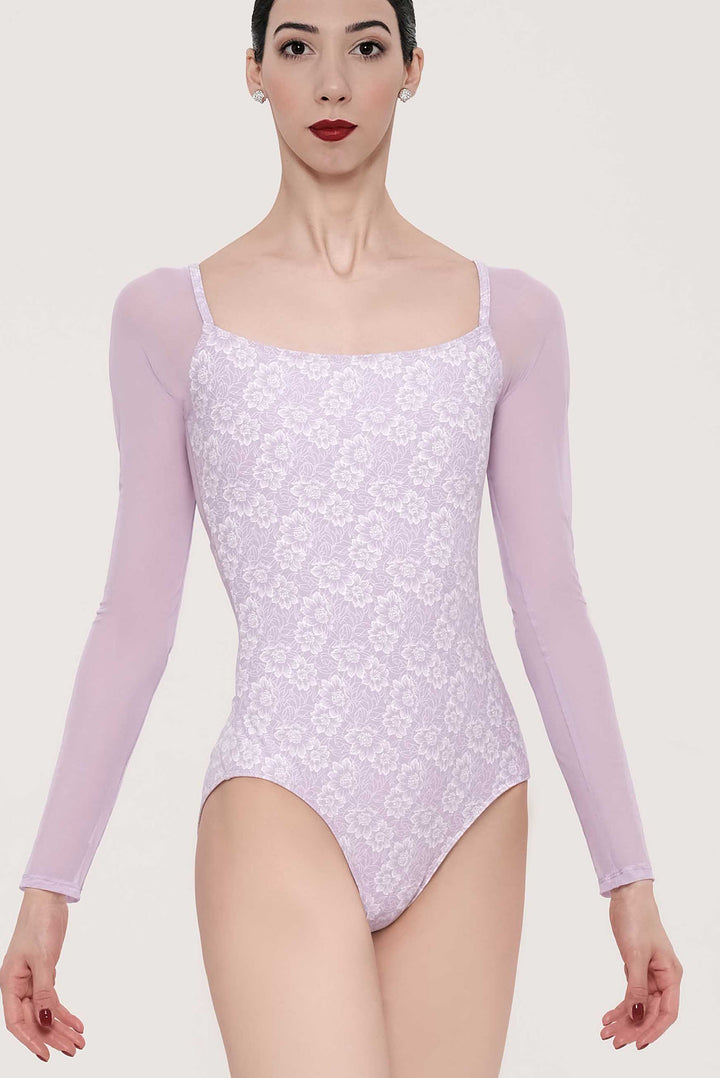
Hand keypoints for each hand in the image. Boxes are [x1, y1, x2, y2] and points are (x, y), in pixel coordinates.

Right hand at [0, 889, 85, 1061]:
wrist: (48, 900)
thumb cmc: (39, 924)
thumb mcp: (43, 959)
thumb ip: (44, 991)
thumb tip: (44, 1020)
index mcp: (10, 983)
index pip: (16, 1022)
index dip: (30, 1040)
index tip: (46, 1054)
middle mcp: (18, 986)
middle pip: (33, 1020)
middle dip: (53, 1036)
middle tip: (74, 1050)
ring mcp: (31, 981)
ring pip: (45, 1012)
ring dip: (62, 1028)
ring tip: (80, 1042)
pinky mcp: (44, 975)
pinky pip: (53, 1000)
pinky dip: (65, 1012)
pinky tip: (79, 1023)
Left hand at [600, 879, 681, 1050]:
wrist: (627, 896)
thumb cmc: (636, 920)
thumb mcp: (635, 954)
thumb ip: (636, 986)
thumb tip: (636, 1014)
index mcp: (671, 975)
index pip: (667, 1012)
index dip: (653, 1030)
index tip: (637, 1043)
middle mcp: (664, 978)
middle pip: (651, 1012)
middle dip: (633, 1028)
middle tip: (614, 1041)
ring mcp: (650, 974)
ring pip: (639, 1006)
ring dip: (624, 1020)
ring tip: (606, 1033)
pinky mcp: (637, 969)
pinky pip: (630, 994)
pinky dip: (620, 1006)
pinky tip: (607, 1017)